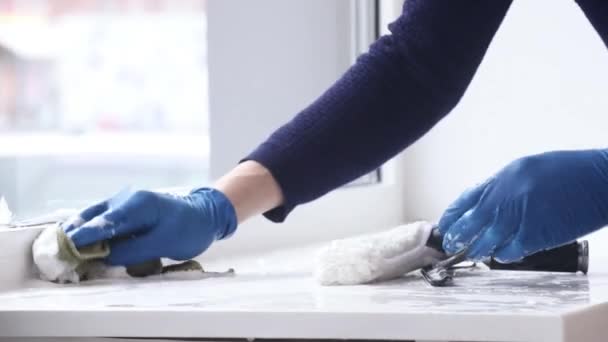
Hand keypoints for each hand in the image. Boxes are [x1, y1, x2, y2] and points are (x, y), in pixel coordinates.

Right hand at [63, 188, 236, 265]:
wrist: (206, 214)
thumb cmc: (189, 228)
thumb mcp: (164, 243)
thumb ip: (133, 250)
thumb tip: (105, 257)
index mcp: (137, 205)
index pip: (104, 222)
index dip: (83, 237)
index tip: (65, 248)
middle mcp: (126, 199)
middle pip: (93, 217)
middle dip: (74, 233)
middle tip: (57, 251)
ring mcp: (125, 203)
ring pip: (95, 217)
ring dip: (80, 231)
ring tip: (64, 247)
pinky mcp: (127, 210)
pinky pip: (104, 220)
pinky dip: (92, 229)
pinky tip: (82, 242)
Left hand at [438, 149, 607, 261]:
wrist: (601, 178)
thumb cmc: (571, 172)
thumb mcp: (529, 169)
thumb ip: (506, 186)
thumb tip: (487, 205)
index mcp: (504, 176)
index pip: (468, 198)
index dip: (453, 214)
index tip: (445, 224)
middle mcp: (507, 195)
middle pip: (471, 222)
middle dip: (458, 236)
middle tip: (451, 244)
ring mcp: (520, 216)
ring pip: (487, 240)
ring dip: (479, 249)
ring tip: (475, 253)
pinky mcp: (537, 234)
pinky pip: (512, 251)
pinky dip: (505, 255)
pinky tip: (503, 255)